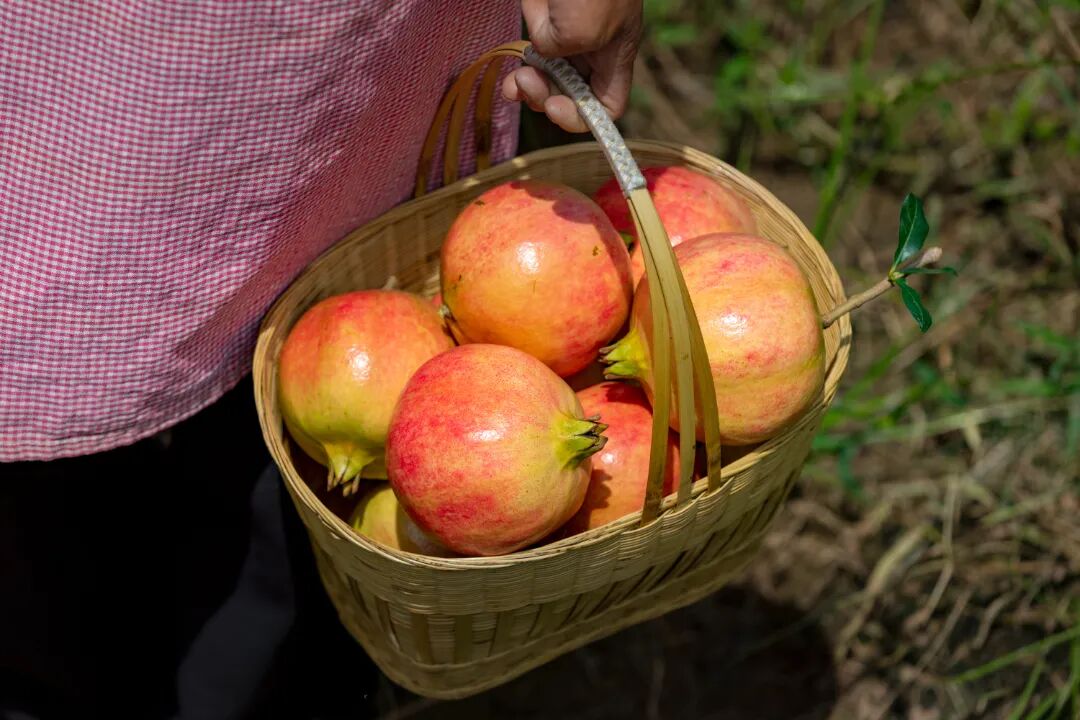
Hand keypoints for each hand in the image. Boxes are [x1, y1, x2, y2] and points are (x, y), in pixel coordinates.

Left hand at [502, 0, 642, 132]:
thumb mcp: (585, 30)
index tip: (557, 108)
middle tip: (527, 84)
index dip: (584, 118)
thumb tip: (542, 53)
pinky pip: (529, 53)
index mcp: (614, 54)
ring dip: (528, 86)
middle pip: (570, 96)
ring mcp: (563, 32)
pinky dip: (518, 64)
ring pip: (545, 78)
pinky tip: (514, 61)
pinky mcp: (540, 16)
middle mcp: (590, 48)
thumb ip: (563, 55)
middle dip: (545, 98)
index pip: (607, 106)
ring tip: (516, 79)